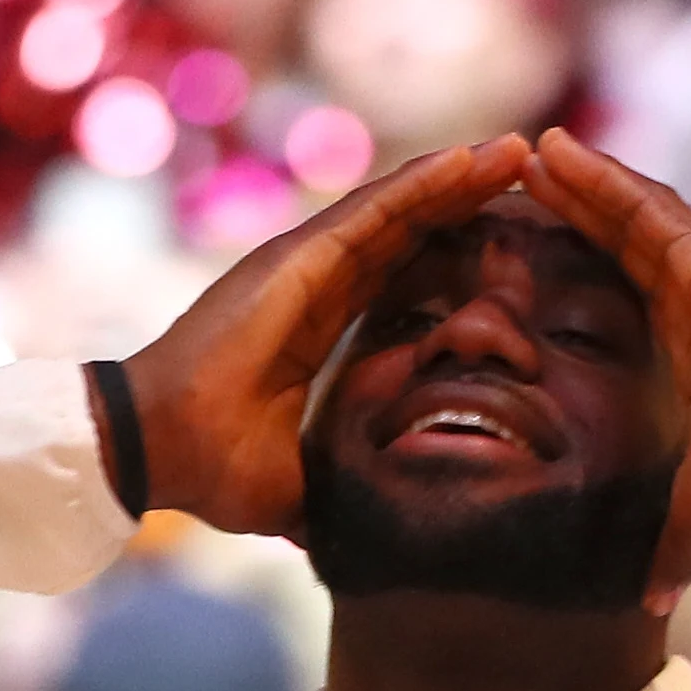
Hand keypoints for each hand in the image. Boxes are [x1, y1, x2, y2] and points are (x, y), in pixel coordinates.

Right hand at [114, 137, 526, 537]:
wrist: (161, 451)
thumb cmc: (219, 469)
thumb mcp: (309, 481)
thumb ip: (347, 487)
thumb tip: (379, 539)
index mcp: (321, 326)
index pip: (402, 277)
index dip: (453, 253)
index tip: (508, 241)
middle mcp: (316, 282)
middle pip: (409, 230)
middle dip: (467, 201)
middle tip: (529, 172)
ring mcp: (305, 263)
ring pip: (398, 207)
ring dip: (459, 178)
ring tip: (515, 151)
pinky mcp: (298, 256)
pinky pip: (372, 210)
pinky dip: (422, 183)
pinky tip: (468, 161)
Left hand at [519, 128, 690, 592]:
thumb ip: (666, 550)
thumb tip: (648, 607)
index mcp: (686, 340)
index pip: (622, 283)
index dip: (579, 257)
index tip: (531, 245)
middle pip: (618, 235)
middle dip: (571, 206)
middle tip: (512, 180)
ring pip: (629, 209)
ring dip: (578, 179)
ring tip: (526, 151)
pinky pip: (646, 207)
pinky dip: (602, 178)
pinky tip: (557, 153)